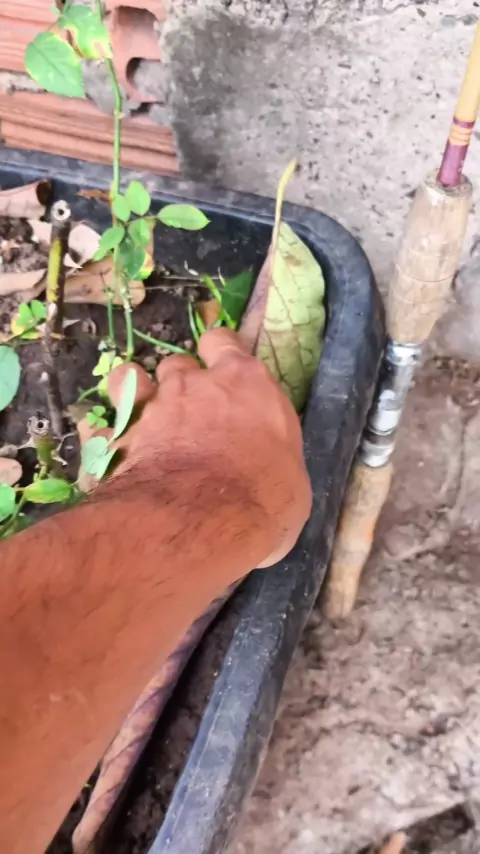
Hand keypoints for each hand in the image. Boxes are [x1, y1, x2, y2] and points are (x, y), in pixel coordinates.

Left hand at [79, 328, 311, 567]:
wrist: (203, 520)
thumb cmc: (266, 497)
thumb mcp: (290, 478)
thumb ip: (270, 455)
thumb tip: (266, 469)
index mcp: (246, 382)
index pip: (224, 342)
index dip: (219, 353)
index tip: (222, 370)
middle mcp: (195, 385)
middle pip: (178, 363)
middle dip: (180, 382)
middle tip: (189, 413)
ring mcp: (152, 409)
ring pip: (130, 380)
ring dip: (135, 395)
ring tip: (142, 419)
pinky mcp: (120, 441)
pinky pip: (99, 429)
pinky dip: (101, 438)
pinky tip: (107, 453)